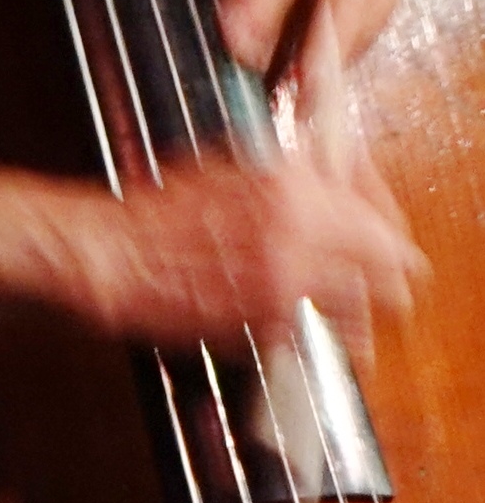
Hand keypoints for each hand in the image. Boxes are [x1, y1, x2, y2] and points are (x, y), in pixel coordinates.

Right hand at [62, 139, 426, 348]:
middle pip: (389, 272)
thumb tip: (331, 183)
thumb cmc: (157, 206)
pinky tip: (317, 332)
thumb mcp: (228, 165)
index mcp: (292, 189)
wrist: (113, 251)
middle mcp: (299, 237)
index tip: (386, 239)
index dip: (388, 232)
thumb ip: (290, 177)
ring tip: (356, 316)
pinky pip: (317, 337)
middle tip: (386, 282)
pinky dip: (322, 338)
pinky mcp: (264, 325)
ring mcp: (285, 285)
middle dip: (389, 279)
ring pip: (360, 313)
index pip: (380, 222)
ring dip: (362, 315)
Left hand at [169, 0, 458, 78]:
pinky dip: (360, 42)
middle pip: (340, 5)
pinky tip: (332, 69)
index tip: (233, 39)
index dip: (261, 3)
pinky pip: (386, 9)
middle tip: (278, 102)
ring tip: (305, 106)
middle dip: (312, 58)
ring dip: (338, 63)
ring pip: (369, 17)